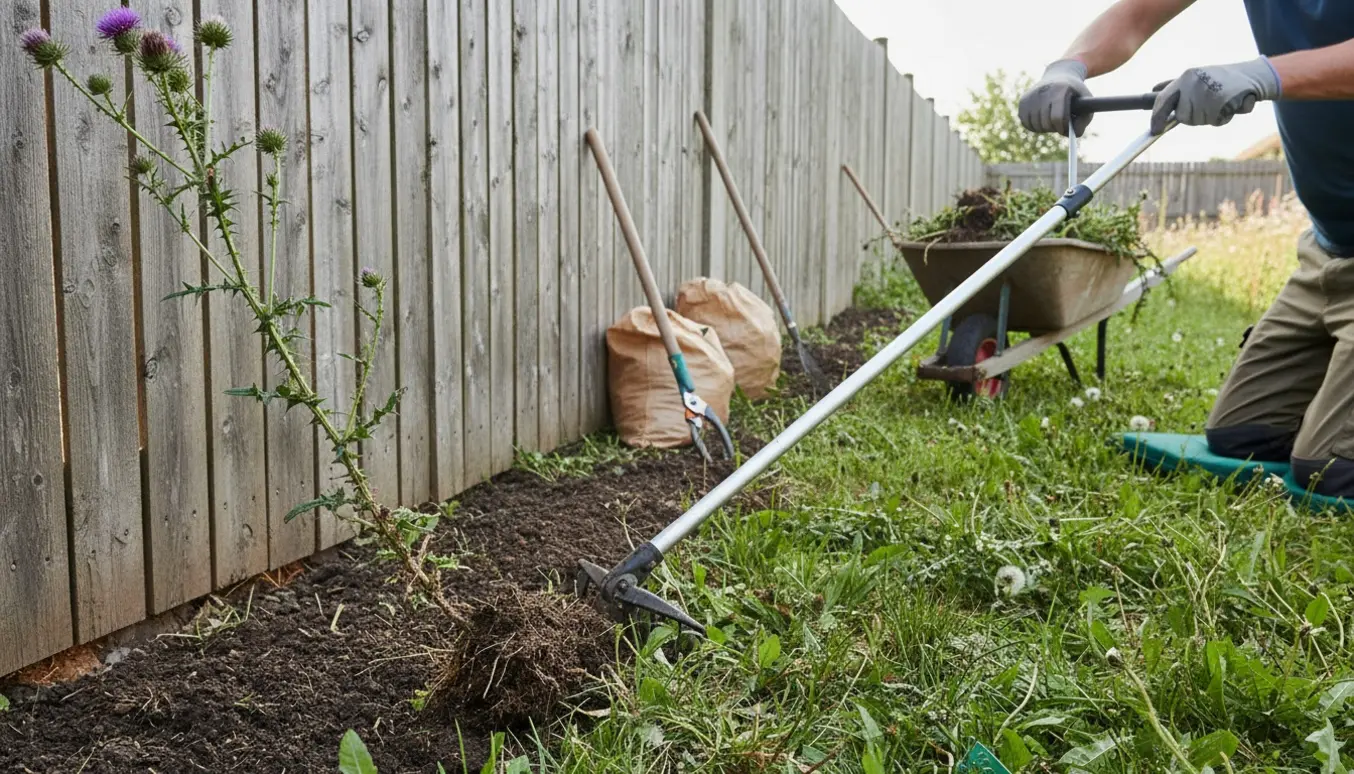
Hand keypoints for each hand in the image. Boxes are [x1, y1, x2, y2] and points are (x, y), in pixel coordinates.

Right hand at [1018, 59, 1093, 136]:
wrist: (1059, 75)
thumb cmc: (1075, 94)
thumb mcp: (1087, 104)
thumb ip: (1083, 122)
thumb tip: (1071, 135)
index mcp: (1061, 89)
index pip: (1057, 117)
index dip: (1062, 128)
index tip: (1065, 128)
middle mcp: (1043, 90)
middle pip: (1045, 123)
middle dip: (1054, 129)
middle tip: (1059, 124)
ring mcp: (1031, 95)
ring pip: (1035, 125)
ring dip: (1044, 129)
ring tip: (1051, 122)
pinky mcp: (1023, 100)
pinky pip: (1026, 123)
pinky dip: (1034, 126)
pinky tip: (1042, 120)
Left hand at [1150, 57, 1281, 133]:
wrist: (1252, 75)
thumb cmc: (1219, 79)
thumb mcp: (1195, 77)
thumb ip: (1175, 85)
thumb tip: (1153, 89)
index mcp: (1186, 77)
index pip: (1163, 100)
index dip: (1157, 117)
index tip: (1154, 130)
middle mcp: (1195, 83)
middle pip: (1182, 116)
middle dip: (1192, 116)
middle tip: (1207, 103)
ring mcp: (1209, 92)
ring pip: (1199, 120)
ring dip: (1209, 116)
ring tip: (1220, 101)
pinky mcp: (1224, 101)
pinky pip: (1216, 120)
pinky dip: (1223, 117)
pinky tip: (1230, 105)